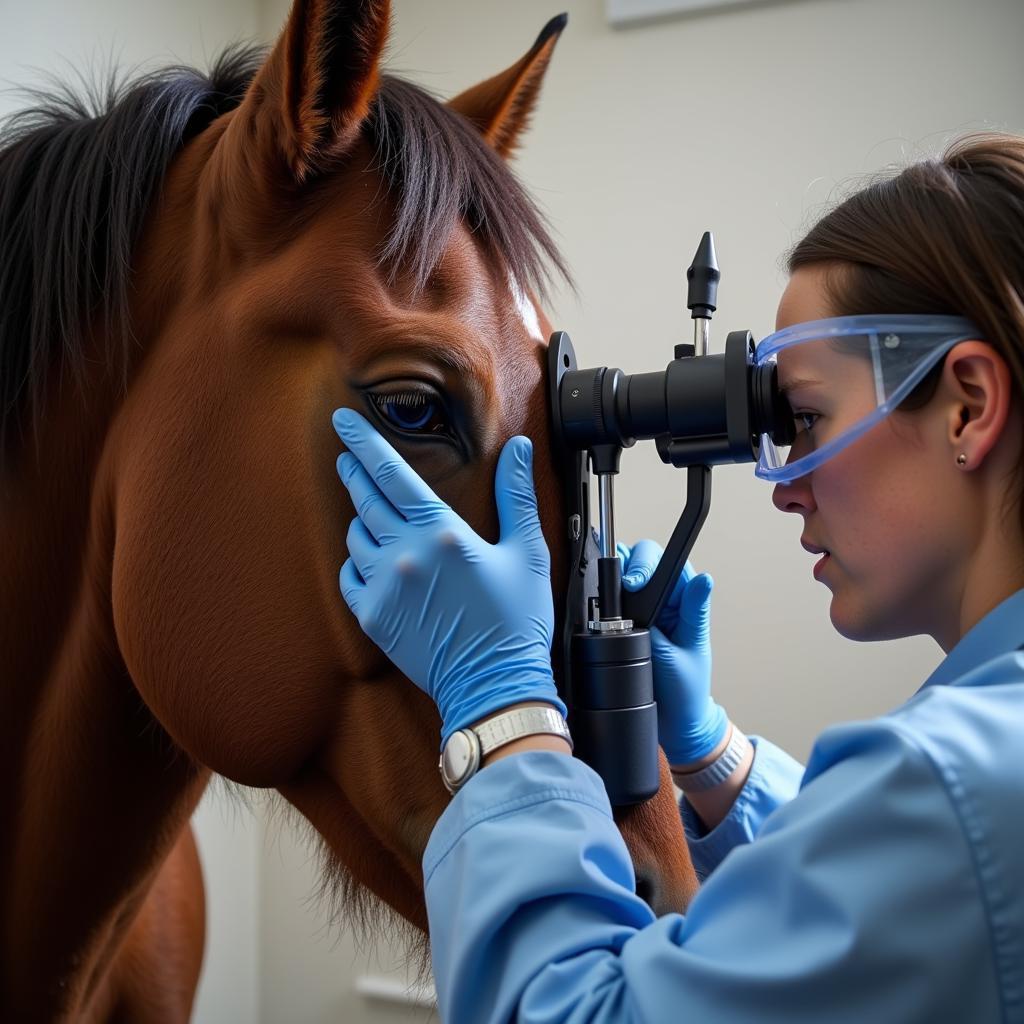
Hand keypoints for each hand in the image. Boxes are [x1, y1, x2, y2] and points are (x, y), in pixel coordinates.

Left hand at [332, 409, 563, 742]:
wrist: (495, 686)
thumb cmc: (516, 620)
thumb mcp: (527, 552)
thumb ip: (515, 496)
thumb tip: (517, 448)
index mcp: (443, 533)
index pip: (392, 474)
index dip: (363, 443)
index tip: (341, 419)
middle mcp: (406, 555)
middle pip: (365, 500)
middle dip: (355, 472)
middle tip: (347, 456)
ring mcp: (384, 588)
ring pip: (356, 538)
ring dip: (362, 520)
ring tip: (374, 516)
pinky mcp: (373, 617)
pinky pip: (350, 576)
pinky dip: (358, 562)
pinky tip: (373, 560)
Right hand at [618, 540, 725, 766]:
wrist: (674, 725)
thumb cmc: (687, 692)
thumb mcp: (689, 651)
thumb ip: (689, 613)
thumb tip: (703, 579)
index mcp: (687, 606)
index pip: (672, 566)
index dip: (652, 563)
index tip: (637, 580)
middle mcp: (666, 606)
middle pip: (646, 565)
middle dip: (631, 566)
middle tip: (625, 586)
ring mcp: (645, 617)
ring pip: (626, 581)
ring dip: (616, 582)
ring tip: (611, 597)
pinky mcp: (628, 631)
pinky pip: (614, 608)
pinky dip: (605, 603)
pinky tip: (602, 610)